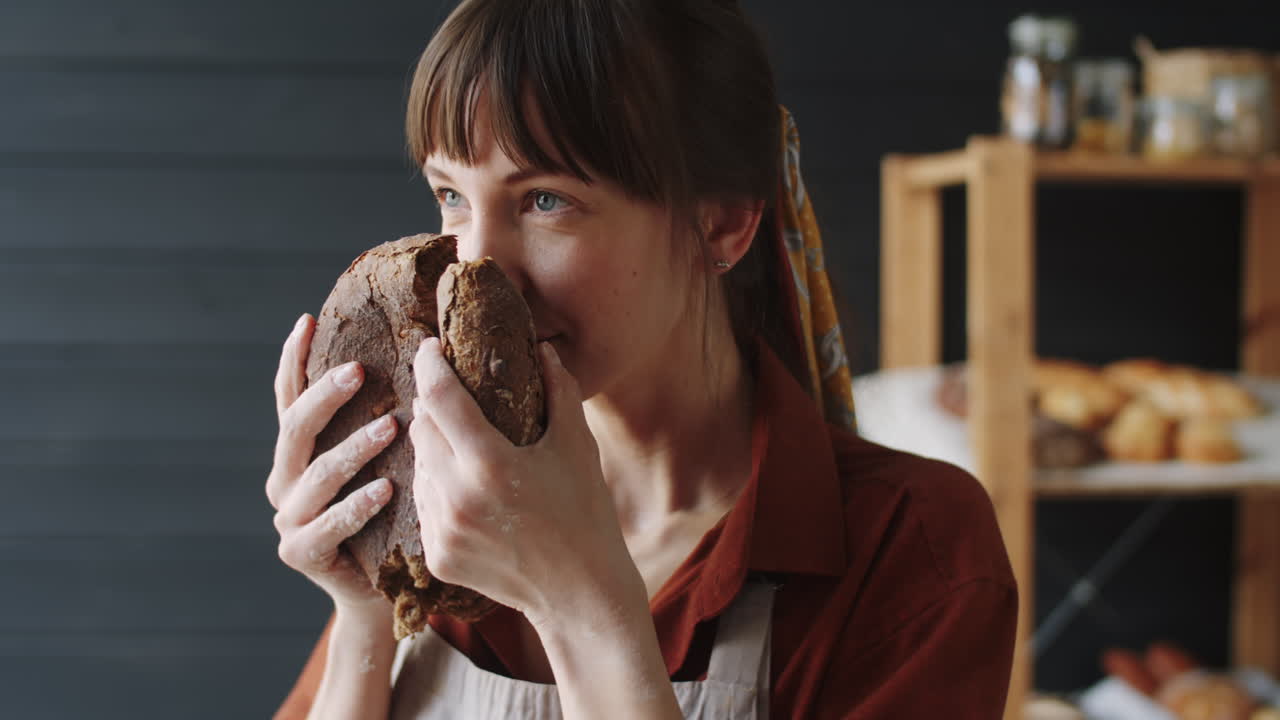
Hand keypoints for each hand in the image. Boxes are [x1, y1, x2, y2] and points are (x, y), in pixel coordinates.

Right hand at [266, 313, 399, 614]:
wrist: (380, 586)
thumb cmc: (391, 512)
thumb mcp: (385, 458)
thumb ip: (383, 417)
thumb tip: (422, 358)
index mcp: (298, 452)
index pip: (289, 397)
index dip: (294, 360)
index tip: (307, 320)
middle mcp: (285, 479)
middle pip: (295, 428)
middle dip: (325, 396)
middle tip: (360, 371)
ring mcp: (288, 517)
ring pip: (316, 474)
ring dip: (353, 448)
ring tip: (391, 427)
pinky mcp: (300, 552)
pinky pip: (330, 524)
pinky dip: (358, 505)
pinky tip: (387, 489)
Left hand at [408, 337, 643, 628]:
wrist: (580, 591)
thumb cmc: (585, 511)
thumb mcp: (577, 444)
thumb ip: (559, 390)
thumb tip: (541, 347)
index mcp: (490, 464)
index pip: (439, 398)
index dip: (429, 364)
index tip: (429, 346)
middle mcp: (457, 497)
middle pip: (421, 429)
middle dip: (431, 404)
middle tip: (448, 391)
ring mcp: (442, 531)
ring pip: (418, 467)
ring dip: (432, 447)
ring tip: (461, 442)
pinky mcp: (436, 556)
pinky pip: (423, 505)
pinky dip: (436, 487)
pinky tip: (464, 485)